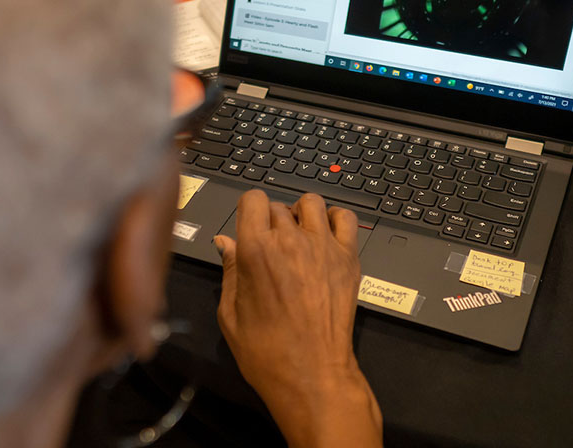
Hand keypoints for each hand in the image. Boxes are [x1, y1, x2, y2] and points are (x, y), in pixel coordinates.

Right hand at [215, 190, 381, 447]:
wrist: (311, 375)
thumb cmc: (267, 352)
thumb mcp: (231, 313)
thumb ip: (229, 270)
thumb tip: (224, 242)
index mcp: (256, 250)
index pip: (253, 199)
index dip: (249, 209)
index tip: (250, 225)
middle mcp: (290, 240)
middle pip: (279, 205)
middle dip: (272, 220)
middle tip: (272, 246)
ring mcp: (323, 247)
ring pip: (312, 203)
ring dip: (301, 214)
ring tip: (299, 236)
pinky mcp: (348, 258)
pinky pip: (347, 218)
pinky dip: (335, 220)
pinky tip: (326, 237)